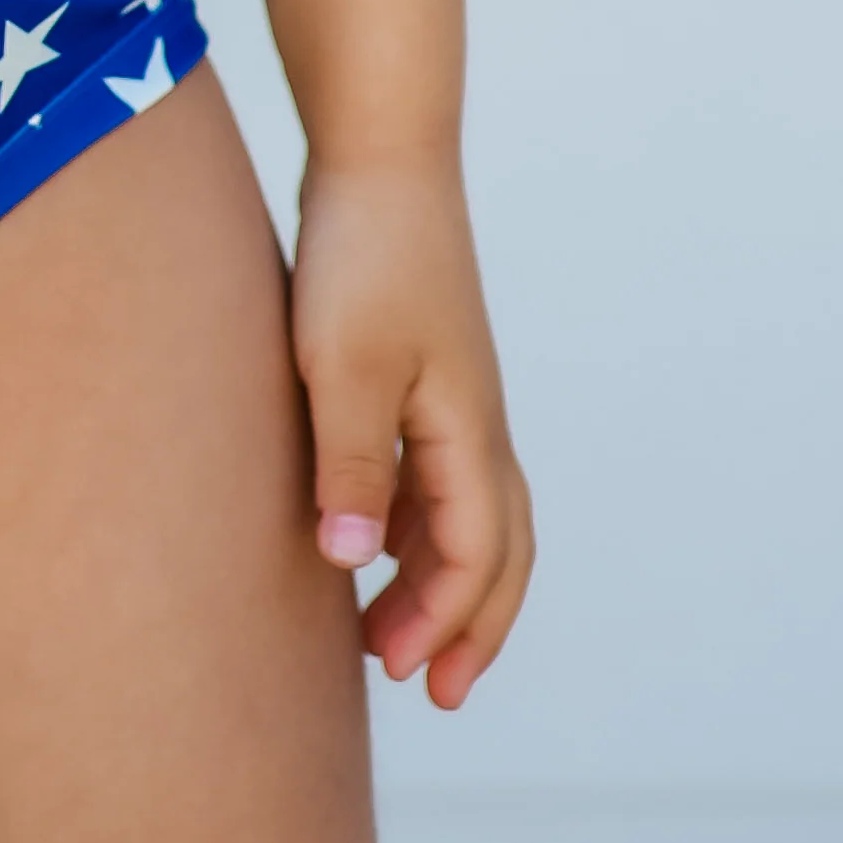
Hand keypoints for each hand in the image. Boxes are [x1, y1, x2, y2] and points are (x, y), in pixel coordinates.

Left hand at [291, 149, 533, 707]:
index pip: (476, 555)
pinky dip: (417, 528)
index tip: (397, 673)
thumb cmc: (362, 254)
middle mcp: (475, 422)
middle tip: (429, 689)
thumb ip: (350, 464)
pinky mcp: (423, 372)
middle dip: (470, 625)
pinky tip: (368, 543)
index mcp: (468, 430)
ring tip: (385, 634)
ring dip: (441, 581)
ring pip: (470, 515)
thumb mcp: (343, 365)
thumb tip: (350, 565)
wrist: (380, 154)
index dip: (442, 622)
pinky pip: (438, 477)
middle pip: (499, 549)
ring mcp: (454, 396)